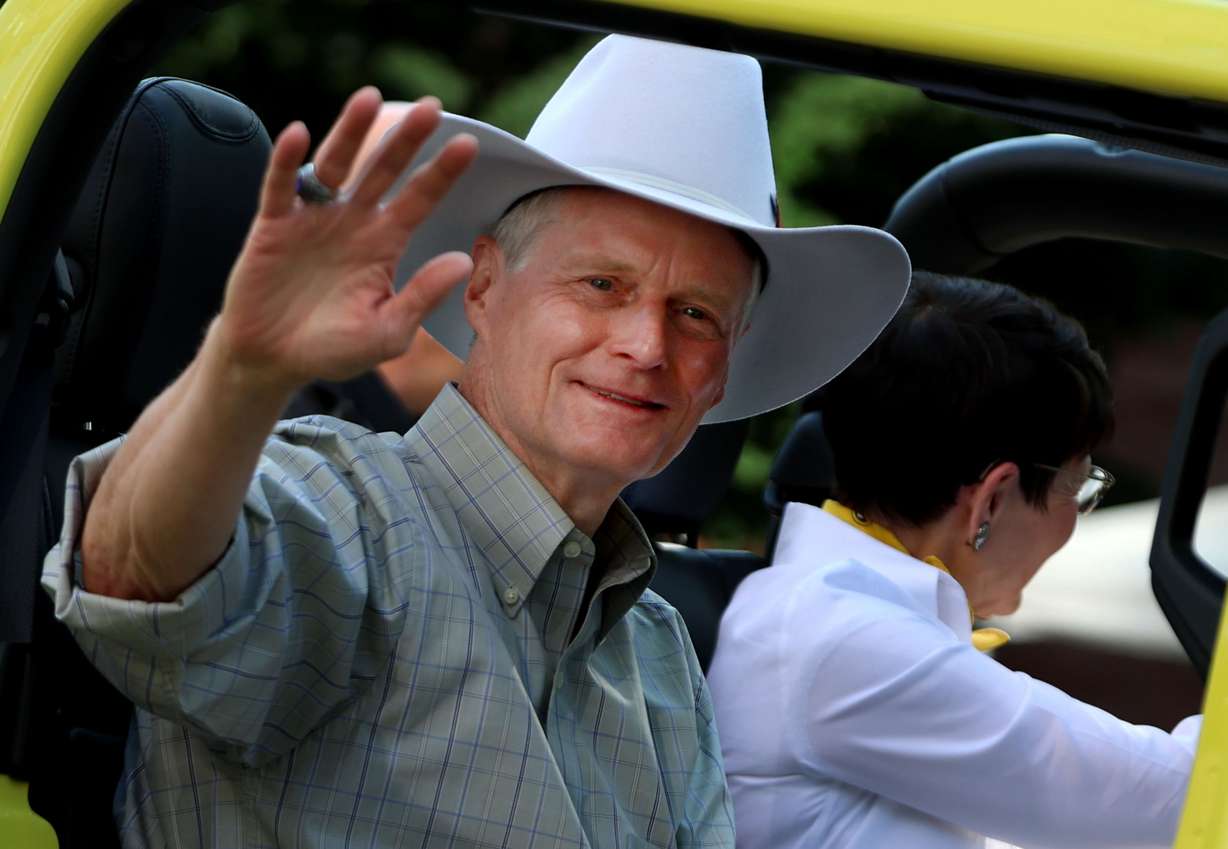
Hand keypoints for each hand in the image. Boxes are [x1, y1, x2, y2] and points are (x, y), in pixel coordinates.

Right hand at [216, 88, 477, 391]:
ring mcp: (314, 218)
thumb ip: (421, 297)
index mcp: (386, 243)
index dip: (442, 173)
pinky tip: (299, 134)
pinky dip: (286, 161)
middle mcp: (353, 221)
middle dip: (407, 140)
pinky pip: (280, 187)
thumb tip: (461, 261)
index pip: (421, 199)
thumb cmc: (335, 348)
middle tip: (432, 108)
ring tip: (370, 99)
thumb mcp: (387, 332)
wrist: (273, 360)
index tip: (469, 145)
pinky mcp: (274, 225)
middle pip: (384, 171)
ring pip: (335, 165)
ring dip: (351, 132)